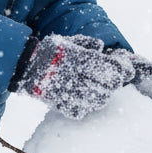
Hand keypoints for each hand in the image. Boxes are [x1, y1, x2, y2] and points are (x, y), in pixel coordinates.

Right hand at [13, 34, 134, 119]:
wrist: (25, 66)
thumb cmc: (51, 52)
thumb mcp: (68, 41)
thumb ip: (86, 43)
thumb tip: (100, 47)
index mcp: (82, 59)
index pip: (112, 67)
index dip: (123, 70)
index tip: (126, 70)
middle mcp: (79, 76)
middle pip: (109, 86)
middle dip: (113, 84)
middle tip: (112, 82)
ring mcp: (69, 91)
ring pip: (98, 101)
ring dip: (102, 97)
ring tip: (99, 92)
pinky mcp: (60, 103)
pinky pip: (79, 111)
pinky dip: (83, 108)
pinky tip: (83, 101)